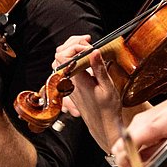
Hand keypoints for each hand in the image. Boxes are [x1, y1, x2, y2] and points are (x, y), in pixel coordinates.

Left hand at [53, 35, 142, 151]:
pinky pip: (66, 69)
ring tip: (87, 47)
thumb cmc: (107, 109)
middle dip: (72, 44)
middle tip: (88, 41)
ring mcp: (69, 85)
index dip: (75, 47)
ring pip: (61, 62)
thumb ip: (99, 68)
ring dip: (72, 51)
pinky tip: (85, 58)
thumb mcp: (107, 87)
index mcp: (77, 80)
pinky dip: (73, 59)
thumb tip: (94, 51)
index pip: (63, 56)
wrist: (103, 125)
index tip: (89, 47)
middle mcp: (69, 82)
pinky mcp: (72, 87)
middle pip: (59, 55)